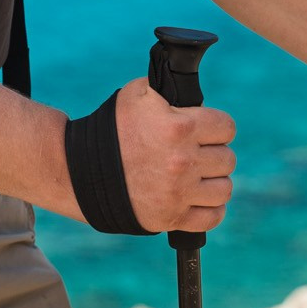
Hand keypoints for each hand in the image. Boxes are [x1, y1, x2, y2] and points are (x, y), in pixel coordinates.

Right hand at [115, 77, 235, 232]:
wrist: (80, 170)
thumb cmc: (110, 129)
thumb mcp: (138, 94)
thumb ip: (170, 90)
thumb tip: (192, 92)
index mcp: (179, 128)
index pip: (227, 127)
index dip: (218, 127)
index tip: (208, 130)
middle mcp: (183, 162)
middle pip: (227, 159)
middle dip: (213, 153)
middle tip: (197, 152)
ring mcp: (178, 193)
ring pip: (224, 189)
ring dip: (213, 182)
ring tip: (198, 176)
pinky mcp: (171, 217)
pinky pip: (212, 217)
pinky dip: (209, 209)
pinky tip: (198, 198)